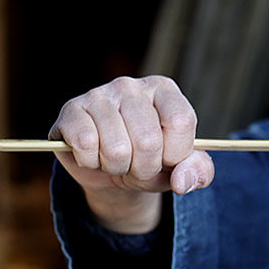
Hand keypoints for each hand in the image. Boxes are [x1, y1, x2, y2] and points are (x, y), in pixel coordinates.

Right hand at [49, 76, 213, 232]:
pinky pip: (85, 144)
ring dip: (118, 167)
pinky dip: (91, 161)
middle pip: (148, 140)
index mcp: (165, 90)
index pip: (180, 122)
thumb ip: (198, 172)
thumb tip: (182, 181)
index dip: (175, 153)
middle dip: (145, 168)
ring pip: (116, 148)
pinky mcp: (71, 109)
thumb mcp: (182, 168)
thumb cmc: (151, 161)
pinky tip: (93, 153)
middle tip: (137, 164)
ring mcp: (98, 94)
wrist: (111, 170)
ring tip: (117, 159)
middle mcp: (132, 86)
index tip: (167, 157)